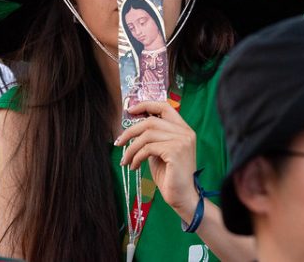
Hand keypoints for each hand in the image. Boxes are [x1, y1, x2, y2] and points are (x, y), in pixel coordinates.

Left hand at [114, 100, 198, 219]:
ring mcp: (182, 141)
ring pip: (147, 134)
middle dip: (131, 131)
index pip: (165, 106)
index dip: (146, 105)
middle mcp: (185, 132)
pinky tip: (133, 166)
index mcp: (184, 128)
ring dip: (131, 147)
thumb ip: (152, 137)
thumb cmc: (170, 176)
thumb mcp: (160, 151)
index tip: (130, 111)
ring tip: (125, 160)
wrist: (183, 197)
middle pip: (151, 120)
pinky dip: (136, 156)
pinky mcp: (175, 151)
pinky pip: (148, 148)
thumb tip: (133, 127)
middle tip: (119, 142)